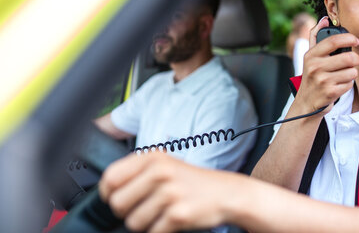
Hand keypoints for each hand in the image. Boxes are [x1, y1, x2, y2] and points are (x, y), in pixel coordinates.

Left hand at [99, 153, 239, 232]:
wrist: (227, 193)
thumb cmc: (193, 182)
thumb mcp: (166, 164)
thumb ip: (138, 171)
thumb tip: (107, 189)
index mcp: (153, 158)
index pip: (111, 177)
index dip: (108, 193)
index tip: (117, 198)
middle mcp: (160, 173)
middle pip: (117, 203)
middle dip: (126, 212)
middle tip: (142, 209)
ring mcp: (170, 194)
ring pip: (133, 222)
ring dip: (144, 224)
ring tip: (160, 214)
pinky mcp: (178, 215)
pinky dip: (159, 232)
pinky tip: (171, 221)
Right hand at [295, 17, 358, 112]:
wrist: (306, 103)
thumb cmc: (311, 77)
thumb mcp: (310, 57)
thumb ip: (315, 36)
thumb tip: (324, 19)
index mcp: (311, 55)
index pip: (333, 41)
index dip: (348, 38)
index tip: (355, 40)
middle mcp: (315, 67)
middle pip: (348, 57)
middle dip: (354, 59)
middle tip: (352, 61)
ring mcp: (322, 81)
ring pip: (352, 71)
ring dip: (351, 73)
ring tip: (342, 75)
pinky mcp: (330, 93)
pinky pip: (349, 84)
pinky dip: (347, 84)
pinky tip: (339, 85)